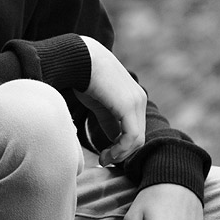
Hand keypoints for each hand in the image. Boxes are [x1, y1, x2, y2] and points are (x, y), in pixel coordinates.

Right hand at [74, 36, 146, 165]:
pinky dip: (120, 150)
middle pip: (138, 137)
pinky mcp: (129, 106)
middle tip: (103, 160)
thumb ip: (109, 121)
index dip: (122, 147)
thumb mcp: (99, 104)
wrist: (80, 58)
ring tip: (103, 159)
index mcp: (134, 97)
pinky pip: (131, 137)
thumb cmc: (84, 77)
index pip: (135, 130)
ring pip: (137, 140)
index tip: (105, 155)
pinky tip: (106, 154)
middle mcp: (139, 99)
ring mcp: (136, 102)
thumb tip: (113, 141)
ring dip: (120, 154)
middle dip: (121, 153)